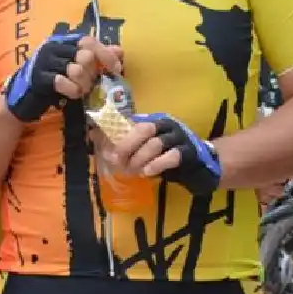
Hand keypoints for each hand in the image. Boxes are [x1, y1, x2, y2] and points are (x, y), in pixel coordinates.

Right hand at [3, 34, 121, 122]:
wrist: (25, 98)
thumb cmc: (54, 81)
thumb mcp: (76, 66)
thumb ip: (96, 57)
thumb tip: (119, 49)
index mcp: (62, 42)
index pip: (88, 40)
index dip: (105, 54)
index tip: (116, 69)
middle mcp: (52, 47)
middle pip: (84, 55)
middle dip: (92, 73)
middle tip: (90, 83)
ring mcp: (43, 62)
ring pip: (76, 69)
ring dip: (83, 84)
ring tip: (81, 90)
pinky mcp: (38, 77)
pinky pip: (62, 81)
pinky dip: (71, 90)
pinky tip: (72, 94)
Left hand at [106, 113, 220, 195]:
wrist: (199, 168)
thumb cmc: (165, 158)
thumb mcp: (142, 150)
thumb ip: (122, 144)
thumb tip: (93, 135)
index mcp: (152, 121)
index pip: (131, 121)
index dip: (116, 134)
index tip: (105, 149)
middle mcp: (166, 125)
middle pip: (143, 129)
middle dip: (126, 146)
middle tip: (117, 161)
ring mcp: (179, 137)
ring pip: (155, 144)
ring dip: (140, 159)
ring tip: (133, 170)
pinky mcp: (189, 152)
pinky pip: (172, 156)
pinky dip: (157, 164)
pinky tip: (148, 172)